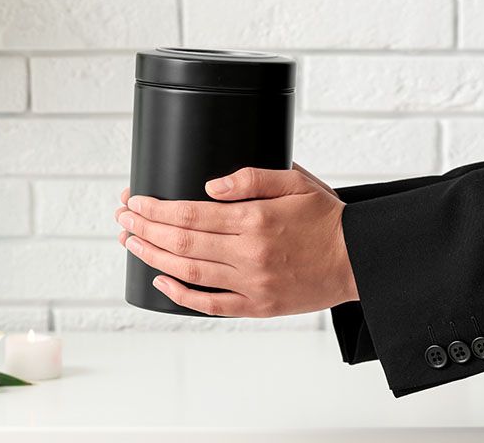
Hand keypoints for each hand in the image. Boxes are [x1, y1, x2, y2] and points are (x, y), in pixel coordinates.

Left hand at [114, 164, 357, 316]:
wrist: (361, 259)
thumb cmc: (327, 217)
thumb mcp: (295, 182)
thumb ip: (251, 178)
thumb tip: (209, 185)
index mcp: (255, 221)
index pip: (190, 214)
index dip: (155, 208)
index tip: (134, 200)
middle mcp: (249, 254)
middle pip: (182, 242)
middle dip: (145, 228)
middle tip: (122, 218)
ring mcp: (252, 284)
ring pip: (189, 272)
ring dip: (153, 256)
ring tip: (130, 242)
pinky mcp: (259, 307)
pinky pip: (211, 305)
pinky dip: (181, 294)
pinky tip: (160, 279)